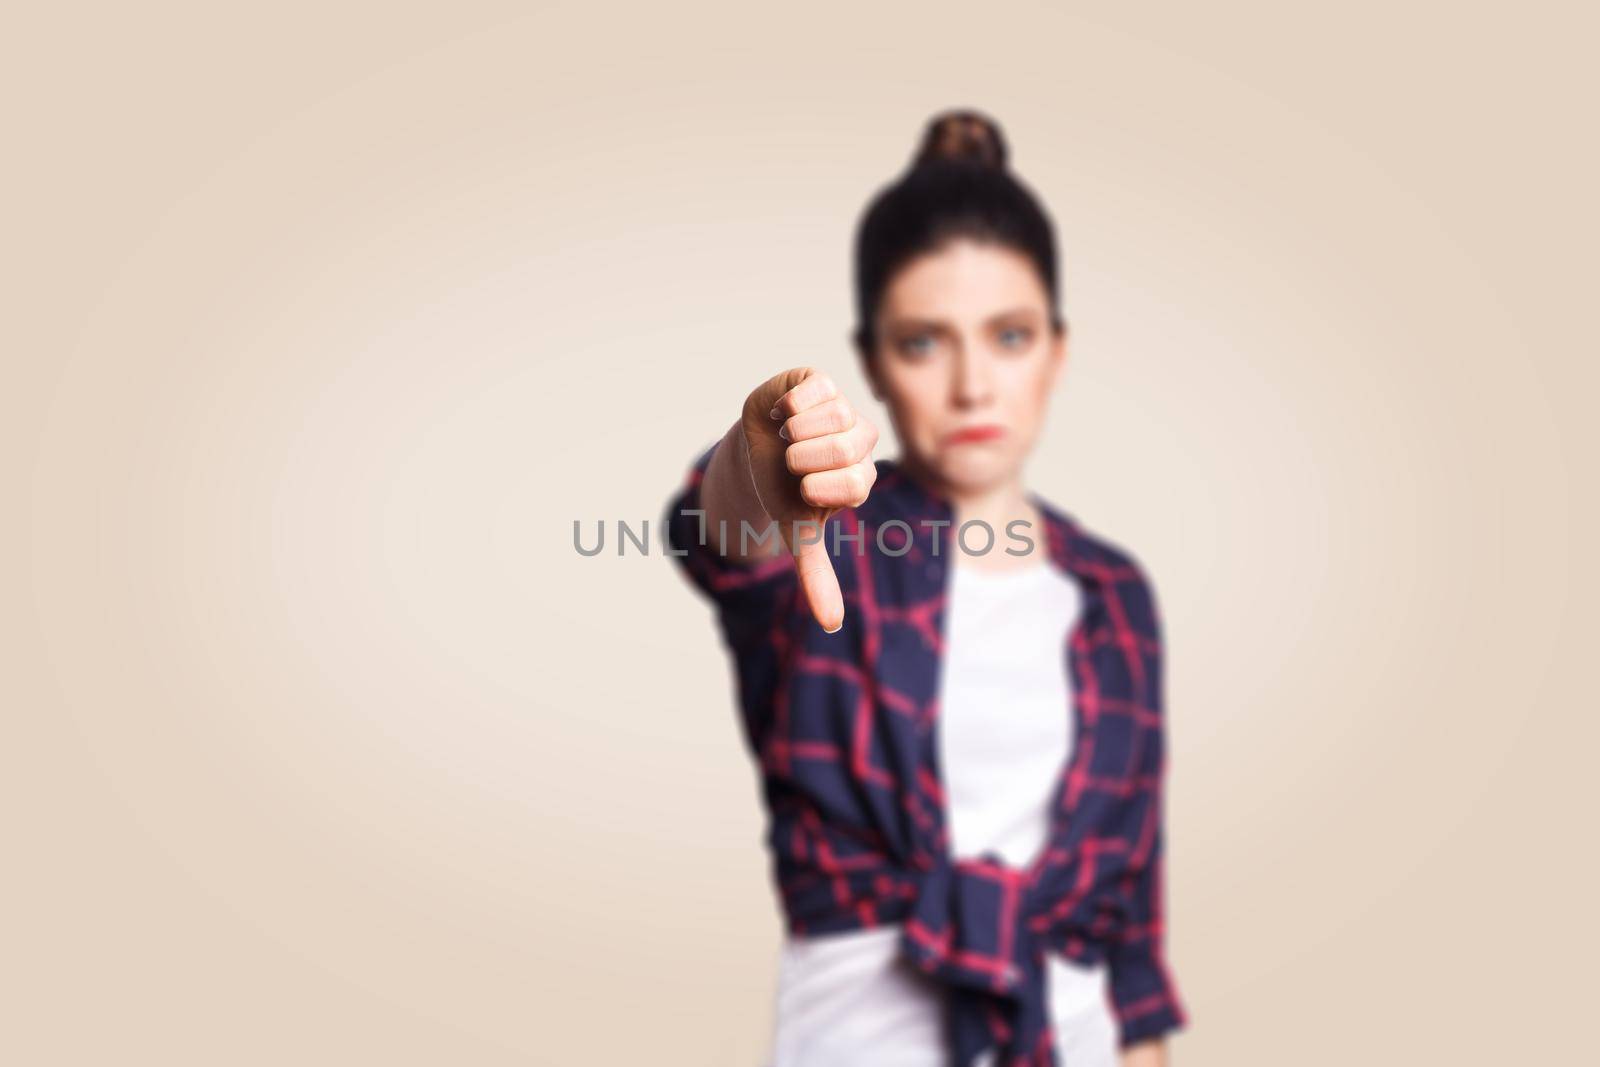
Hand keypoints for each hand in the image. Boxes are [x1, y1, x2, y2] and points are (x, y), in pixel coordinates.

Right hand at [740, 367, 878, 631]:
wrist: (754, 453)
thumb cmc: (782, 493)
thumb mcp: (796, 532)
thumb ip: (816, 572)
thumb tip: (831, 624)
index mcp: (858, 478)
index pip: (859, 482)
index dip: (827, 486)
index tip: (803, 490)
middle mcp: (857, 441)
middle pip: (851, 446)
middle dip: (811, 457)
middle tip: (791, 462)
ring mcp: (841, 409)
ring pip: (838, 414)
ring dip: (800, 430)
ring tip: (785, 437)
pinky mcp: (819, 383)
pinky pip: (818, 385)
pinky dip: (795, 401)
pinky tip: (783, 412)